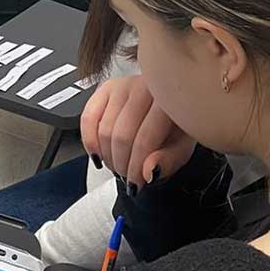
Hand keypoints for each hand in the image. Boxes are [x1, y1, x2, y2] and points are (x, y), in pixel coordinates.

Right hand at [80, 75, 195, 186]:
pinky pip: (88, 117)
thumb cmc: (177, 126)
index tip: (136, 185)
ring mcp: (122, 85)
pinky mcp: (105, 88)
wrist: (171, 105)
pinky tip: (98, 155)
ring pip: (104, 130)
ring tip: (119, 166)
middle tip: (128, 178)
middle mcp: (143, 87)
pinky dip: (89, 141)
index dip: (136, 168)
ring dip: (108, 157)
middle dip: (121, 165)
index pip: (144, 140)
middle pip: (121, 136)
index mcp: (167, 101)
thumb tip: (148, 171)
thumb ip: (168, 162)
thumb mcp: (181, 149)